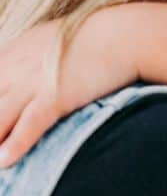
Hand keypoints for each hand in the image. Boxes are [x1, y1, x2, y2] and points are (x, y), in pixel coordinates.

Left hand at [0, 11, 136, 166]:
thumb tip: (12, 67)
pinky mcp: (56, 96)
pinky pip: (29, 124)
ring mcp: (33, 83)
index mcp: (10, 56)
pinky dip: (16, 144)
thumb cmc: (91, 37)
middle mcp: (14, 69)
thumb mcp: (47, 38)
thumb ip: (23, 55)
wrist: (125, 35)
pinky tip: (5, 161)